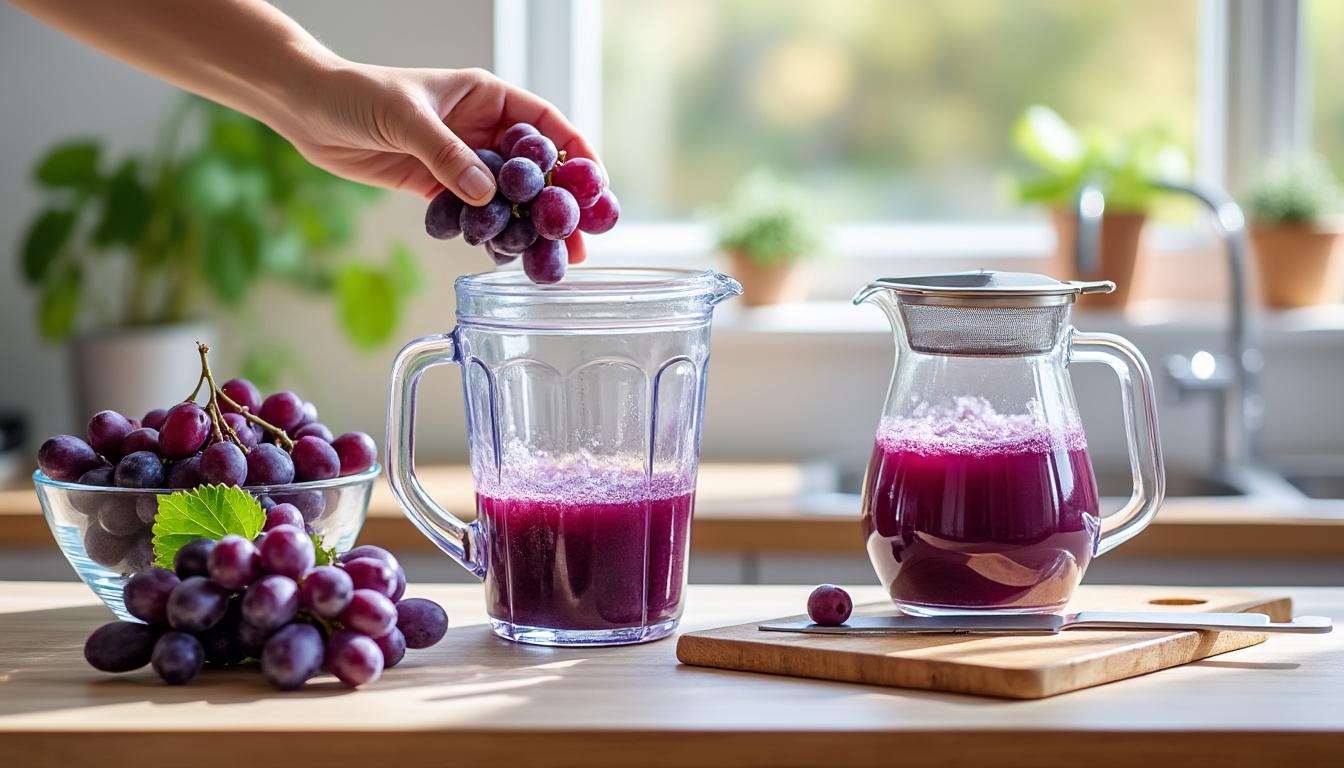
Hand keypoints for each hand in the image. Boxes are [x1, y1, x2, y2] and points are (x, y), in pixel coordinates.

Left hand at [281, 63, 597, 261]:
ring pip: (509, 198)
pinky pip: (477, 214)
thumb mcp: (405, 118)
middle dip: (559, 203)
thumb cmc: (356, 95)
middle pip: (535, 169)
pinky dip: (491, 235)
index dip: (575, 153)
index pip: (545, 124)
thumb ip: (446, 155)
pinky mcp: (439, 188)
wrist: (307, 110)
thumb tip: (488, 193)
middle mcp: (481, 130)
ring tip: (552, 259)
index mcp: (486, 98)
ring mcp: (462, 161)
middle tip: (580, 239)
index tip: (595, 186)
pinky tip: (506, 257)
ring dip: (528, 227)